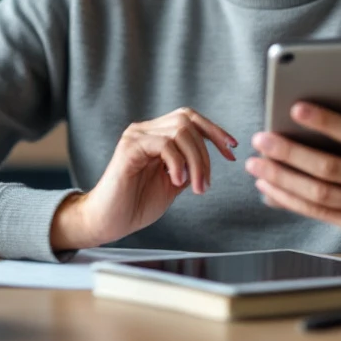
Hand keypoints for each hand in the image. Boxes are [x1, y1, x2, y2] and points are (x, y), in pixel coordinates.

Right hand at [51, 108, 236, 250]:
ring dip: (196, 161)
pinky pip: (163, 144)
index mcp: (157, 136)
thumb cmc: (137, 204)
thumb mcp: (173, 183)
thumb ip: (189, 167)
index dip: (214, 131)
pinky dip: (177, 162)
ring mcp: (136, 136)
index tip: (231, 150)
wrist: (109, 221)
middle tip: (206, 183)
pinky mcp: (129, 148)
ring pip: (179, 131)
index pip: (189, 119)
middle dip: (207, 151)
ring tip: (196, 187)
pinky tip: (177, 181)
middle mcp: (145, 130)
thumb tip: (209, 158)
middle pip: (187, 122)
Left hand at [245, 83, 340, 253]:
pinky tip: (269, 190)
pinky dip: (290, 202)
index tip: (296, 107)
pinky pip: (319, 215)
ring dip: (282, 179)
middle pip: (329, 169)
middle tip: (261, 138)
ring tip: (256, 164)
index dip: (327, 122)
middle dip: (290, 153)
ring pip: (319, 195)